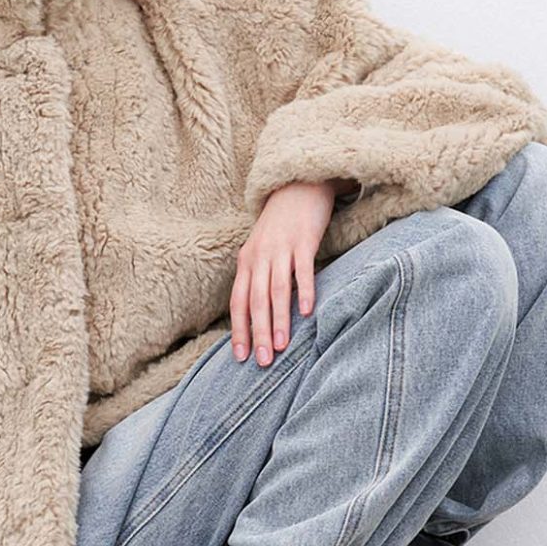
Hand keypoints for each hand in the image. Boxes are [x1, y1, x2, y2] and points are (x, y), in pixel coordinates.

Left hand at [230, 178, 345, 366]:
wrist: (297, 184)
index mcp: (246, 261)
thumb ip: (259, 276)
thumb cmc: (281, 223)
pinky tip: (308, 311)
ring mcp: (281, 248)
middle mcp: (259, 256)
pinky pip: (302, 269)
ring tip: (281, 346)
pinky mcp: (303, 239)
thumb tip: (258, 312)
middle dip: (258, 333)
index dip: (239, 329)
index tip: (241, 357)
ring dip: (279, 319)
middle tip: (262, 362)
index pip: (238, 301)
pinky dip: (304, 290)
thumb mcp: (262, 249)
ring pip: (277, 289)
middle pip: (256, 301)